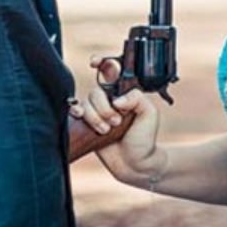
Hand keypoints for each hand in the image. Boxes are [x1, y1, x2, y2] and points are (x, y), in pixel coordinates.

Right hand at [71, 56, 163, 185]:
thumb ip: (137, 98)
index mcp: (124, 93)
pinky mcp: (88, 124)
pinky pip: (77, 112)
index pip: (111, 71)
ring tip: (107, 130)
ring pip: (87, 103)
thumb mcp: (150, 114)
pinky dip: (79, 114)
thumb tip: (117, 100)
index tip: (94, 62)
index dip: (101, 62)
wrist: (134, 164)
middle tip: (116, 121)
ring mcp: (98, 112)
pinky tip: (83, 119)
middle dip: (104, 107)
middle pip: (96, 91)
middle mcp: (110, 100)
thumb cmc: (144, 139)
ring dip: (96, 117)